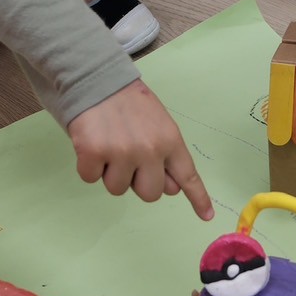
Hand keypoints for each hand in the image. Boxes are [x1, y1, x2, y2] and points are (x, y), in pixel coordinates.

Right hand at [67, 80, 213, 219]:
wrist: (96, 79)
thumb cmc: (129, 103)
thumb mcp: (158, 123)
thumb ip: (166, 154)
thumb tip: (171, 188)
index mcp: (170, 140)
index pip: (187, 176)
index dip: (198, 198)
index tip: (207, 216)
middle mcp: (149, 150)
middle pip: (150, 194)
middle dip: (138, 182)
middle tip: (128, 158)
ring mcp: (121, 153)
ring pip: (117, 189)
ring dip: (110, 173)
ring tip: (108, 144)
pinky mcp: (93, 153)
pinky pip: (90, 178)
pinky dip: (88, 166)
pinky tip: (91, 142)